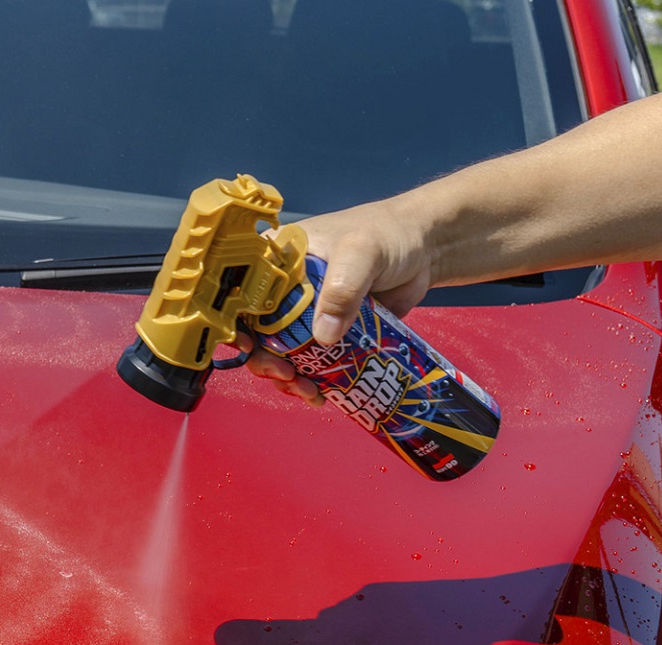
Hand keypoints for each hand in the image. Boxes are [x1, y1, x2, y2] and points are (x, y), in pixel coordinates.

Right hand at [244, 199, 438, 404]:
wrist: (424, 249)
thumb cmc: (387, 235)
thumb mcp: (362, 252)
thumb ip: (342, 289)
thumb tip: (323, 336)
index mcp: (279, 260)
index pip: (243, 294)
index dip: (237, 322)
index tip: (249, 346)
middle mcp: (286, 289)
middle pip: (259, 332)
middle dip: (266, 360)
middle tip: (286, 374)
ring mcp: (307, 314)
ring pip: (282, 353)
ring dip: (288, 377)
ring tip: (307, 390)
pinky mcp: (329, 333)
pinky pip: (311, 362)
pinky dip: (311, 381)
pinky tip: (321, 393)